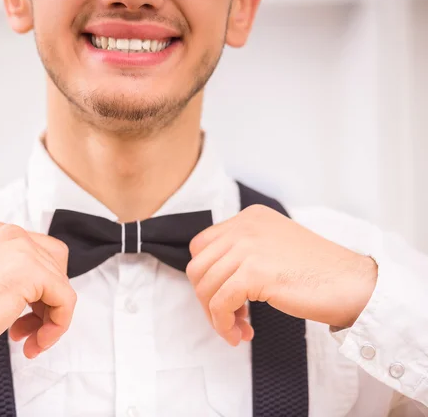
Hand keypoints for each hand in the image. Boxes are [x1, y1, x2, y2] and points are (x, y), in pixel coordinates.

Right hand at [0, 222, 76, 368]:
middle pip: (57, 267)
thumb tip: (50, 289)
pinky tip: (35, 342)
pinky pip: (66, 300)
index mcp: (1, 232)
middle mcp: (13, 234)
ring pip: (63, 286)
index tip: (31, 315)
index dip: (44, 289)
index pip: (45, 254)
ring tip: (31, 340)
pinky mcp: (32, 272)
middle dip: (48, 303)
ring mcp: (23, 249)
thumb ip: (17, 272)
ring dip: (51, 320)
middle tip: (29, 328)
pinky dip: (58, 325)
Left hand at [186, 205, 377, 346]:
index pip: (202, 246)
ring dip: (216, 316)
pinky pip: (220, 303)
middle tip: (229, 318)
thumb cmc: (317, 272)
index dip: (207, 277)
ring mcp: (248, 247)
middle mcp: (244, 226)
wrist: (353, 284)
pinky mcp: (254, 272)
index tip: (223, 298)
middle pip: (198, 267)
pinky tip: (241, 334)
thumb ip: (243, 252)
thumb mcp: (273, 247)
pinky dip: (224, 324)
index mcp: (248, 217)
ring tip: (238, 330)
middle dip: (207, 299)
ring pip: (205, 287)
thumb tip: (211, 280)